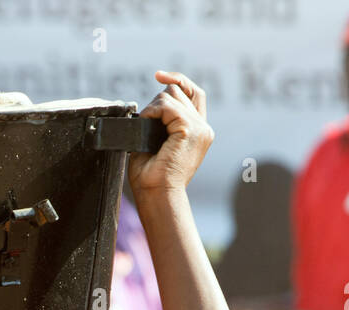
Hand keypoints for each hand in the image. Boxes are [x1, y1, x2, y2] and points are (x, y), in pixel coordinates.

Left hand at [127, 71, 212, 194]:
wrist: (157, 195)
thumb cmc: (152, 177)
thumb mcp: (155, 143)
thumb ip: (160, 122)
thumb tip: (151, 105)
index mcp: (198, 131)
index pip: (193, 93)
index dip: (178, 80)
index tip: (158, 75)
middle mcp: (203, 128)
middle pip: (178, 91)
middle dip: (157, 101)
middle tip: (145, 123)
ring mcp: (199, 129)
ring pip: (171, 95)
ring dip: (152, 108)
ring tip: (145, 129)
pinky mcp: (190, 130)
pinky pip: (167, 106)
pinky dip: (152, 112)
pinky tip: (146, 124)